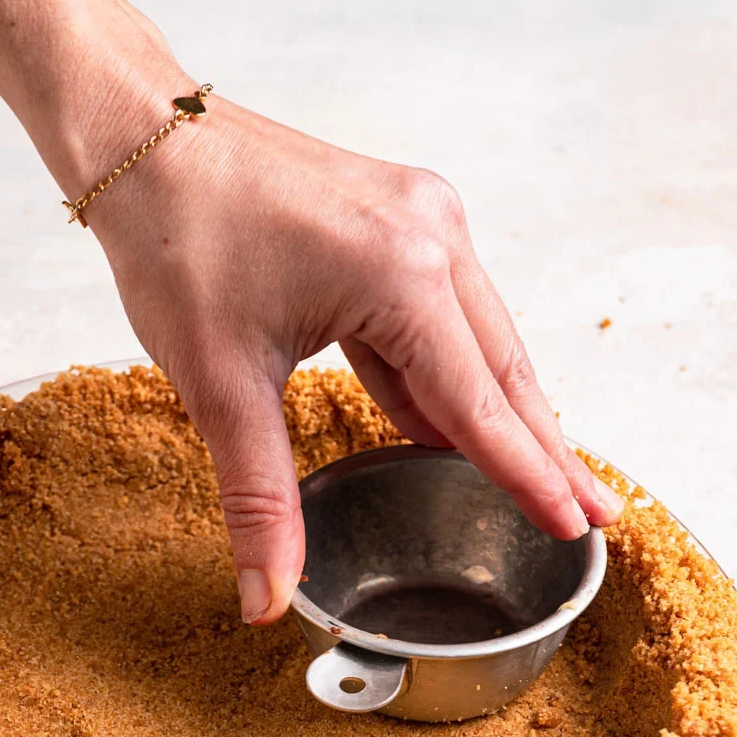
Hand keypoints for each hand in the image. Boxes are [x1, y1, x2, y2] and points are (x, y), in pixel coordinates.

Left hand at [86, 97, 621, 623]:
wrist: (142, 138)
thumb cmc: (176, 240)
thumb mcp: (219, 385)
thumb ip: (259, 498)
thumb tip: (267, 597)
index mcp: (403, 273)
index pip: (479, 404)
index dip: (528, 475)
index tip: (577, 525)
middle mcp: (433, 235)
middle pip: (502, 370)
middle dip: (545, 450)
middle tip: (594, 515)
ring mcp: (421, 220)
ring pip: (477, 342)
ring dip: (501, 414)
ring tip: (543, 479)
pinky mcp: (397, 220)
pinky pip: (440, 315)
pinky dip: (449, 375)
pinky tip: (455, 427)